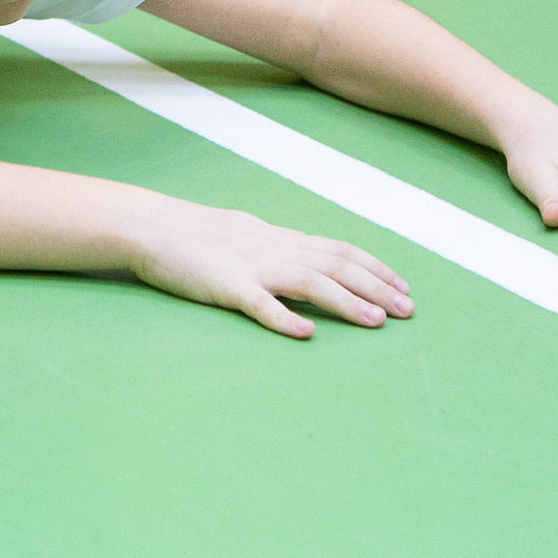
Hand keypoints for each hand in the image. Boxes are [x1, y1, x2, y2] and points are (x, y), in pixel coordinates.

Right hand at [128, 201, 414, 337]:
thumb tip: (303, 259)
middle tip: (408, 310)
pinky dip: (284, 318)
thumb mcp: (243, 233)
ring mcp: (251, 267)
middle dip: (376, 288)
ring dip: (347, 302)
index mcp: (278, 238)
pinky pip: (259, 304)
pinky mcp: (225, 286)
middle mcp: (274, 249)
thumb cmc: (192, 233)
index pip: (338, 249)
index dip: (374, 268)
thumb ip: (274, 247)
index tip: (403, 286)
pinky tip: (306, 333)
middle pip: (335, 265)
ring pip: (309, 282)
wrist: (149, 225)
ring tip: (376, 321)